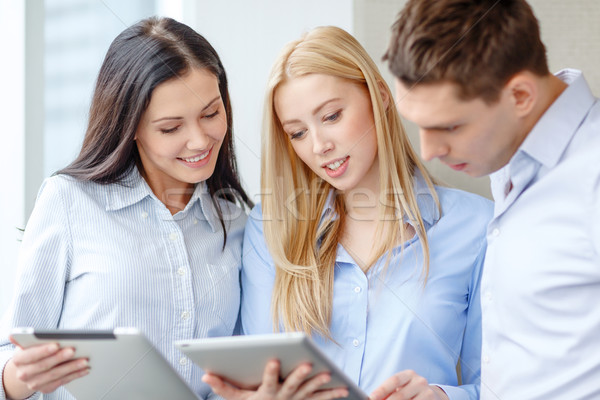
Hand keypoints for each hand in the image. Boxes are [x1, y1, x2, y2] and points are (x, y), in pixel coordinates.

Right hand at [4, 337, 89, 398]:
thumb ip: (35, 338)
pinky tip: (85, 369)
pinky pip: (62, 382)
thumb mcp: (32, 342)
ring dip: (71, 368)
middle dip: (60, 358)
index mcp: (18, 358)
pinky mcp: (45, 388)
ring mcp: (33, 383)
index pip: (30, 355)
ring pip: (55, 375)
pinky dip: (75, 375)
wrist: (29, 368)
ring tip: (85, 361)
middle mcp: (23, 373)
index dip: (43, 350)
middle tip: (74, 350)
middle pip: (44, 365)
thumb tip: (28, 332)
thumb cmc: (35, 349)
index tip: (56, 345)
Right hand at [202, 359, 348, 399]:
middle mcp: (282, 399)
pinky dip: (331, 395)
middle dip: (300, 376)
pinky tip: (344, 389)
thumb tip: (205, 374)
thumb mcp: (236, 399)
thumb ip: (222, 387)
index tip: (273, 360)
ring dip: (319, 385)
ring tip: (328, 374)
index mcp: (265, 394)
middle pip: (292, 386)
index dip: (270, 372)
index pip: (267, 382)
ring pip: (309, 393)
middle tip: (309, 364)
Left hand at [369, 370, 447, 399]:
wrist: (433, 396)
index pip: (394, 381)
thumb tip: (373, 398)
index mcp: (409, 374)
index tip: (371, 398)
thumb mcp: (401, 387)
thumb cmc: (410, 392)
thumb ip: (389, 392)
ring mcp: (427, 393)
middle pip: (400, 395)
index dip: (381, 390)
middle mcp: (420, 381)